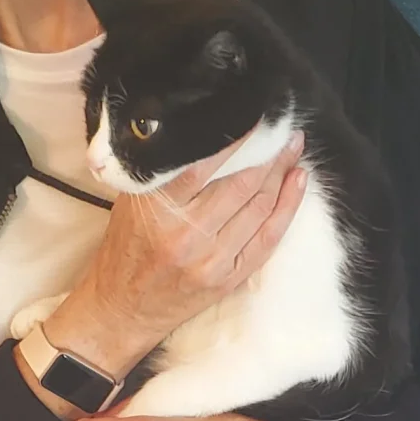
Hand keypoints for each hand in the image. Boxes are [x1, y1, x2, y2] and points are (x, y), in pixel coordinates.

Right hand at [41, 133, 306, 374]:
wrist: (122, 307)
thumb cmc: (126, 247)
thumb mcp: (132, 201)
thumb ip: (161, 171)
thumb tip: (202, 132)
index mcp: (159, 209)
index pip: (206, 162)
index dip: (238, 136)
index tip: (255, 113)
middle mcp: (187, 233)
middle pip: (242, 183)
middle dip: (269, 152)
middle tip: (284, 126)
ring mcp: (212, 259)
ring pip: (259, 206)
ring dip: (282, 173)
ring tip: (293, 148)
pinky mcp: (229, 278)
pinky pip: (268, 238)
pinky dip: (287, 208)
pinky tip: (298, 183)